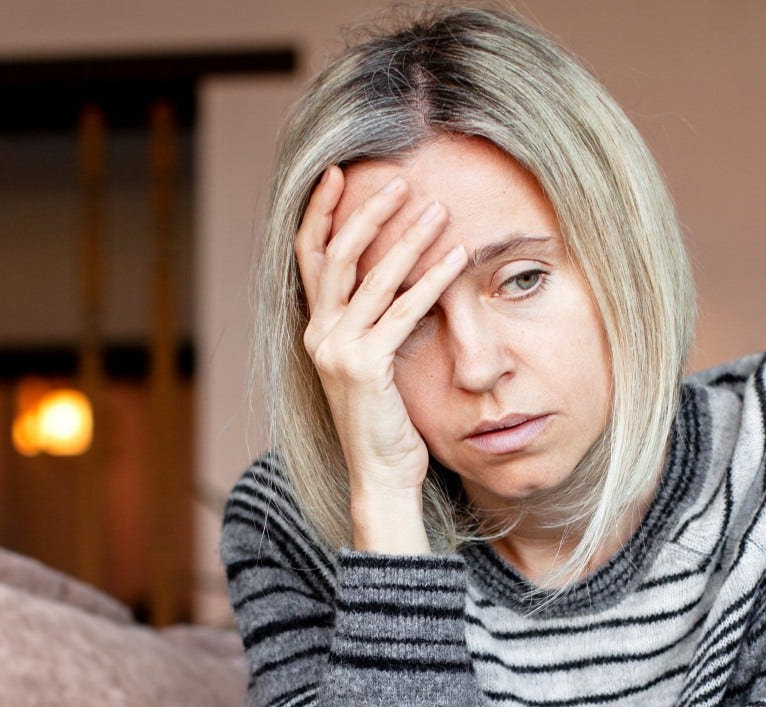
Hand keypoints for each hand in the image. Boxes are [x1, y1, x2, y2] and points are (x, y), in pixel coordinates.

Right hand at [295, 165, 468, 499]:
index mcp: (316, 330)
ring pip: (371, 278)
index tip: (337, 173)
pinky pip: (401, 311)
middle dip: (367, 213)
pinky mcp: (366, 367)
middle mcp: (319, 336)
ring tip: (438, 210)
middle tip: (400, 181)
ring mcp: (338, 351)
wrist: (381, 475)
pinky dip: (431, 280)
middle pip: (336, 256)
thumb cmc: (385, 422)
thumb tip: (396, 278)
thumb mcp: (371, 363)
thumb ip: (373, 322)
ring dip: (408, 239)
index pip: (309, 257)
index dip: (319, 212)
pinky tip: (456, 258)